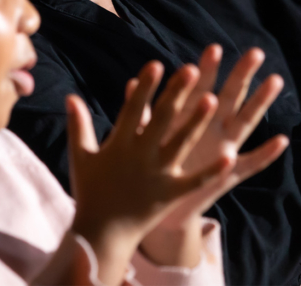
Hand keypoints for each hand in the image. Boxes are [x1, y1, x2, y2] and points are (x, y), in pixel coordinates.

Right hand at [66, 62, 232, 281]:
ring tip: (212, 100)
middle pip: (161, 120)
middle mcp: (141, 156)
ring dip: (195, 122)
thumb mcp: (81, 157)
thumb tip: (70, 96)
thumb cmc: (91, 192)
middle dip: (176, 94)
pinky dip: (211, 171)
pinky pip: (194, 181)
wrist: (101, 235)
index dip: (144, 88)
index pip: (132, 110)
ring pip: (180, 144)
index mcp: (119, 145)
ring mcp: (158, 176)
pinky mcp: (171, 195)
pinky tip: (229, 156)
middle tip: (191, 69)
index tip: (155, 64)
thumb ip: (78, 125)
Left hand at [149, 46, 287, 230]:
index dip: (208, 69)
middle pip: (230, 96)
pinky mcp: (227, 174)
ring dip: (260, 102)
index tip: (214, 47)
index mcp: (191, 118)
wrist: (163, 210)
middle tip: (255, 52)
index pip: (202, 87)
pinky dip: (266, 153)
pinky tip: (281, 141)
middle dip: (241, 74)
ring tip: (275, 80)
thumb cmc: (157, 169)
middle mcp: (211, 128)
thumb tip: (130, 84)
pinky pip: (251, 164)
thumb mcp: (150, 138)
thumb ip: (143, 112)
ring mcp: (222, 149)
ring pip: (246, 121)